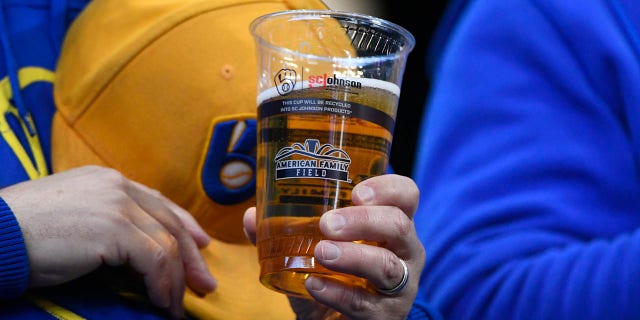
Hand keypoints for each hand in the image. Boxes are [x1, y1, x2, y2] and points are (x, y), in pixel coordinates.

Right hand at [0, 165, 216, 318]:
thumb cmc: (22, 233)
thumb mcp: (72, 217)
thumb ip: (106, 220)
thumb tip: (133, 249)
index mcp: (107, 180)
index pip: (158, 202)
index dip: (184, 225)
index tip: (200, 245)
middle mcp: (117, 185)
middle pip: (169, 221)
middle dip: (190, 256)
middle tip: (204, 283)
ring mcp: (117, 203)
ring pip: (166, 244)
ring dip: (175, 280)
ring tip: (175, 307)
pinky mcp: (114, 227)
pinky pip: (155, 259)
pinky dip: (162, 284)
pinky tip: (160, 301)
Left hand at [243, 174, 424, 319]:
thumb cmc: (333, 274)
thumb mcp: (311, 248)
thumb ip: (284, 231)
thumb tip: (252, 215)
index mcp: (389, 224)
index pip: (405, 195)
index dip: (387, 188)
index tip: (355, 191)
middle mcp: (404, 251)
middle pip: (399, 226)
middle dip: (363, 221)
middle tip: (327, 224)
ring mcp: (401, 285)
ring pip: (389, 267)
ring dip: (353, 257)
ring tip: (322, 253)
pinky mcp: (388, 316)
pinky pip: (367, 305)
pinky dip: (339, 294)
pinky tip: (314, 285)